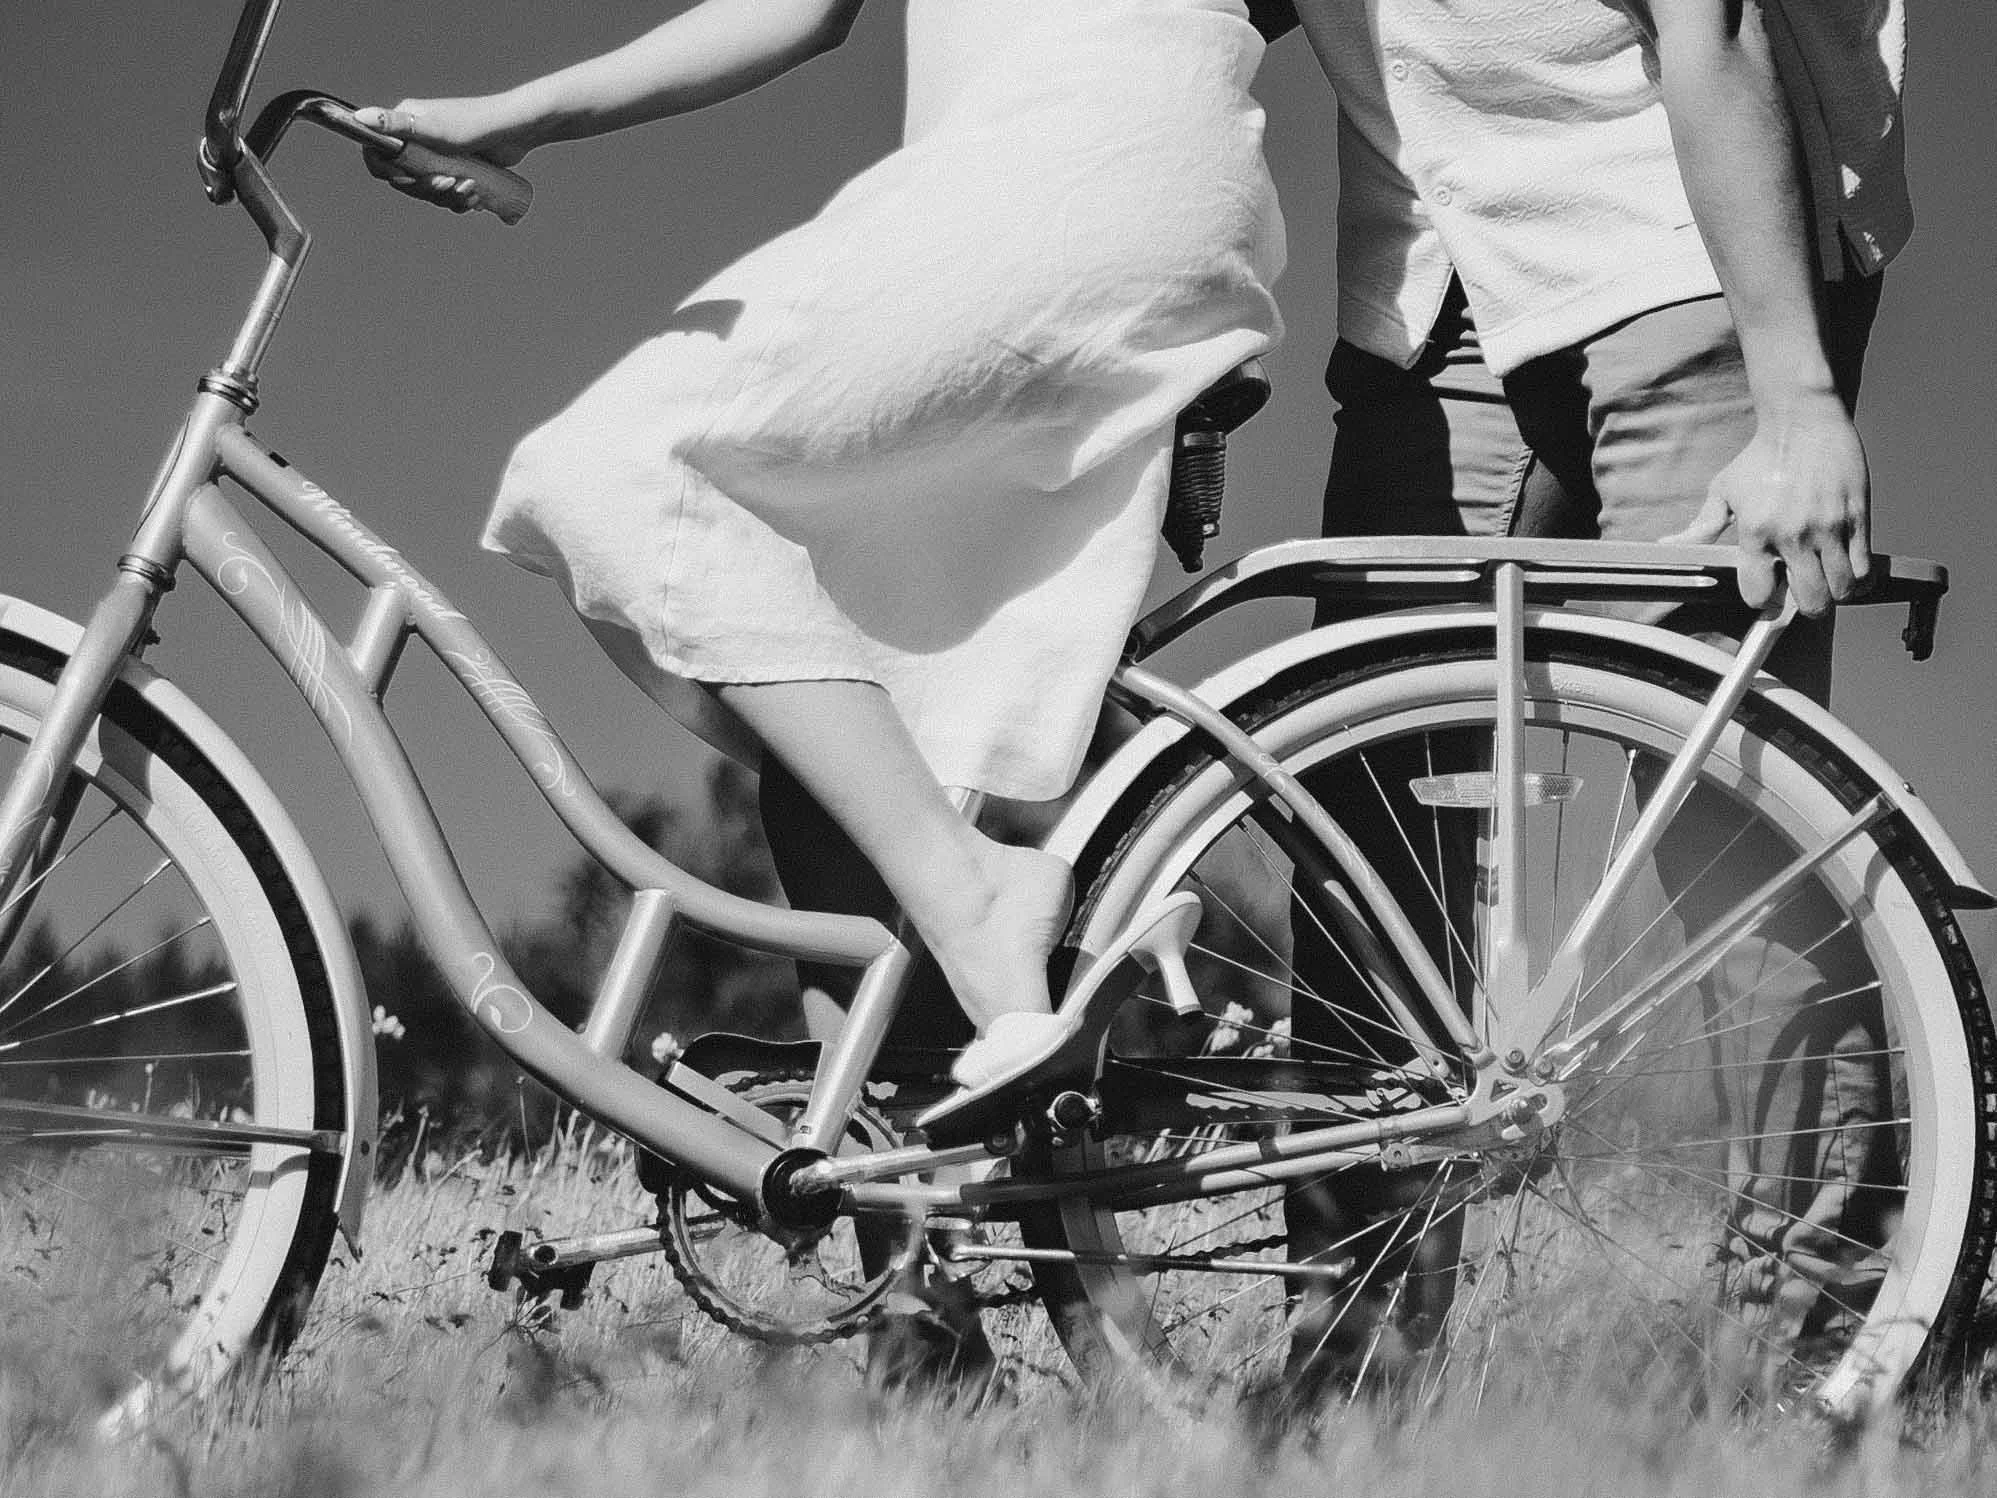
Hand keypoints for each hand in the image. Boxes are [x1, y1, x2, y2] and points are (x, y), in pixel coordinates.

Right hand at [353, 97, 534, 211]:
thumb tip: (357, 116)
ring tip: (471, 189)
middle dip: (428, 189)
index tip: (406, 179)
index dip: (388, 174)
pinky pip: (450, 194)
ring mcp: (439, 156)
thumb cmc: (473, 124)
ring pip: (430, 190)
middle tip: (450, 183)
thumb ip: (394, 123)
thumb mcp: (430, 126)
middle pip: (407, 180)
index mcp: (405, 127)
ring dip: (449, 197)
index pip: (380, 156)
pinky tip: (476, 197)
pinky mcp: (458, 169)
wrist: (515, 130)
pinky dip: (461, 199)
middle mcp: (418, 140)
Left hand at [1660, 398, 1871, 616]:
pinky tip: (1852, 574)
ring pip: (1842, 588)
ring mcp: (1828, 527)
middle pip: (1810, 600)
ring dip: (1836, 595)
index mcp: (1755, 532)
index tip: (1769, 593)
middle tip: (1805, 597)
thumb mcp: (1723, 490)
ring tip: (1830, 585)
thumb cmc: (1760, 456)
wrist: (1802, 420)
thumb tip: (1667, 546)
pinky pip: (1866, 566)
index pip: (1759, 594)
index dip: (1764, 600)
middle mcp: (1793, 534)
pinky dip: (1862, 579)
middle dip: (1808, 608)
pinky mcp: (1857, 517)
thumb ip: (1700, 527)